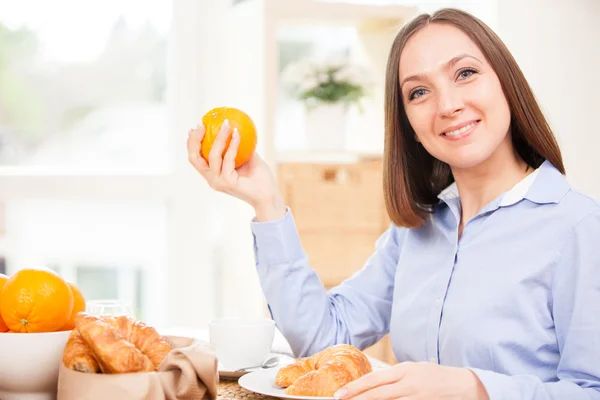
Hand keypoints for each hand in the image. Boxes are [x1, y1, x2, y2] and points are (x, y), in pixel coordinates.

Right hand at [187, 121, 285, 220]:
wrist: (269, 195)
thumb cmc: (259, 178)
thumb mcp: (247, 158)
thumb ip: (238, 146)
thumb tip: (235, 126)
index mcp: (213, 174)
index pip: (196, 158)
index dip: (191, 143)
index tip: (197, 127)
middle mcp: (212, 179)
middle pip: (194, 158)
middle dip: (195, 140)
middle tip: (202, 125)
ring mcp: (218, 182)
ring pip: (212, 156)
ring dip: (219, 137)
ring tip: (226, 124)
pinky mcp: (227, 182)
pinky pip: (228, 158)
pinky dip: (233, 144)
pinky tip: (237, 133)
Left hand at [334, 361, 488, 399]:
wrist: (466, 385)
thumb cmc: (437, 377)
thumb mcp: (415, 370)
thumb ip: (397, 377)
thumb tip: (376, 385)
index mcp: (405, 370)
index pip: (374, 379)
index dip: (355, 387)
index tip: (340, 394)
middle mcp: (409, 383)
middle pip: (377, 393)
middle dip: (356, 398)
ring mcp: (416, 396)